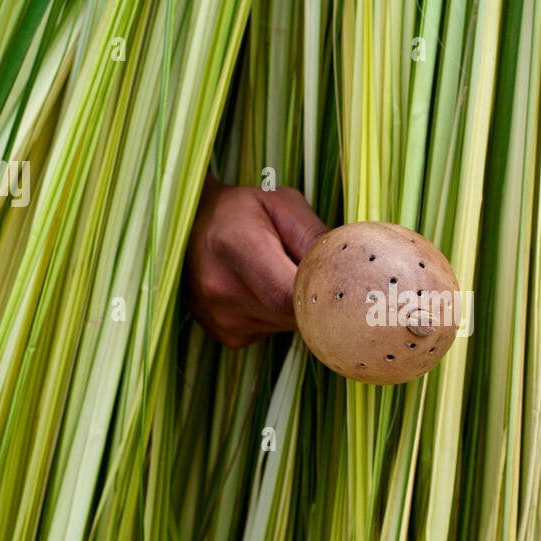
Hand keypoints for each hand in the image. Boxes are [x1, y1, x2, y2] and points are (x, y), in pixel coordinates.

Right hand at [184, 176, 327, 347]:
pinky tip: (265, 290)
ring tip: (281, 274)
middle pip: (295, 314)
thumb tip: (348, 270)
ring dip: (297, 307)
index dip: (322, 293)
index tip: (341, 282)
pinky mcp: (226, 335)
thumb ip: (315, 236)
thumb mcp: (282, 205)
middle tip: (318, 272)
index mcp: (236, 246)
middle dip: (315, 297)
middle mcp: (222, 289)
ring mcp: (221, 318)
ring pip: (288, 326)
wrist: (191, 226)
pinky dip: (280, 316)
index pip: (290, 293)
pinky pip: (274, 332)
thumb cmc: (243, 210)